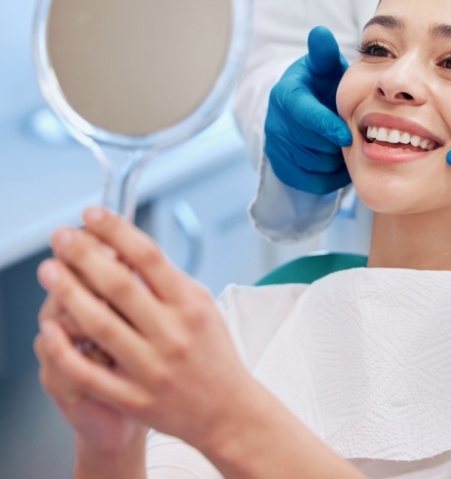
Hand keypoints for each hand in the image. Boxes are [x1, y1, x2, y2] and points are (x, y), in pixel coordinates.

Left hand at [35, 208, 260, 457]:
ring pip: (100, 324)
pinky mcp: (133, 397)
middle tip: (62, 237)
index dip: (117, 231)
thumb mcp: (203, 306)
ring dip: (69, 293)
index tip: (94, 215)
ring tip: (49, 270)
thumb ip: (169, 281)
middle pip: (119, 285)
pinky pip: (90, 372)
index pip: (149, 257)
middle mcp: (171, 333)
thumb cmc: (213, 353)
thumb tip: (129, 250)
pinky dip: (66, 349)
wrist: (225, 409)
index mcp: (190, 306)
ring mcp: (151, 367)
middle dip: (85, 255)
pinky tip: (50, 328)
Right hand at [265, 26, 351, 193]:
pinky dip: (330, 177)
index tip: (347, 135)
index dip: (326, 127)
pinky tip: (338, 161)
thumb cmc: (321, 86)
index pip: (304, 115)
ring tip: (345, 146)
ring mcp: (276, 147)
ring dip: (335, 160)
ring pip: (314, 165)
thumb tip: (320, 32)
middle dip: (335, 143)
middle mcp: (275, 122)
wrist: (303, 110)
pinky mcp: (281, 168)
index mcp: (286, 95)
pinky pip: (311, 182)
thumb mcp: (323, 67)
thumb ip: (324, 54)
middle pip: (312, 144)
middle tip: (353, 136)